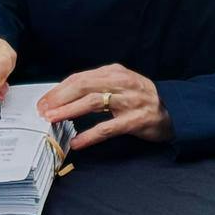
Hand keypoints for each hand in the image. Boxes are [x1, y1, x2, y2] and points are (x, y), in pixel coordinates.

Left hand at [38, 64, 172, 150]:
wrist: (172, 110)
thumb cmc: (140, 99)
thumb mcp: (119, 85)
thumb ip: (96, 87)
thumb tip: (64, 96)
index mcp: (114, 72)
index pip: (80, 77)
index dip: (59, 89)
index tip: (44, 100)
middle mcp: (121, 82)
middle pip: (83, 86)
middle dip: (59, 98)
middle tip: (42, 110)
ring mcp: (129, 101)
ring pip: (93, 102)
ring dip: (69, 111)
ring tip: (53, 120)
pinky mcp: (135, 120)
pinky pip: (108, 128)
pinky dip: (90, 135)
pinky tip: (77, 142)